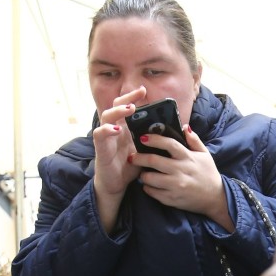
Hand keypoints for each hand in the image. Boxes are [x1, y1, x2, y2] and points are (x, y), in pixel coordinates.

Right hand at [90, 87, 145, 232]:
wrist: (117, 185)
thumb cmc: (131, 166)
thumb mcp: (146, 150)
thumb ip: (153, 138)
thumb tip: (175, 129)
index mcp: (125, 128)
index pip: (126, 106)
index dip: (132, 97)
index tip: (143, 90)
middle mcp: (114, 130)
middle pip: (115, 106)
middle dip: (126, 99)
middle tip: (138, 95)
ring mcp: (106, 138)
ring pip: (106, 117)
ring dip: (117, 111)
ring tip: (129, 109)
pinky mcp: (101, 149)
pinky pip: (99, 135)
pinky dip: (107, 130)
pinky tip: (116, 129)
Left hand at [132, 125, 234, 231]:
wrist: (215, 198)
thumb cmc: (208, 174)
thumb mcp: (205, 154)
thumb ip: (194, 140)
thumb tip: (184, 126)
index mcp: (188, 158)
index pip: (169, 144)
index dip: (154, 139)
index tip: (143, 138)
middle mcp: (180, 171)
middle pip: (153, 161)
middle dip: (139, 158)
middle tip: (133, 157)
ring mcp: (175, 186)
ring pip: (149, 178)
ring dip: (142, 175)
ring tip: (143, 173)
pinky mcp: (172, 199)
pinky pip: (152, 193)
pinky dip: (148, 188)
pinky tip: (150, 185)